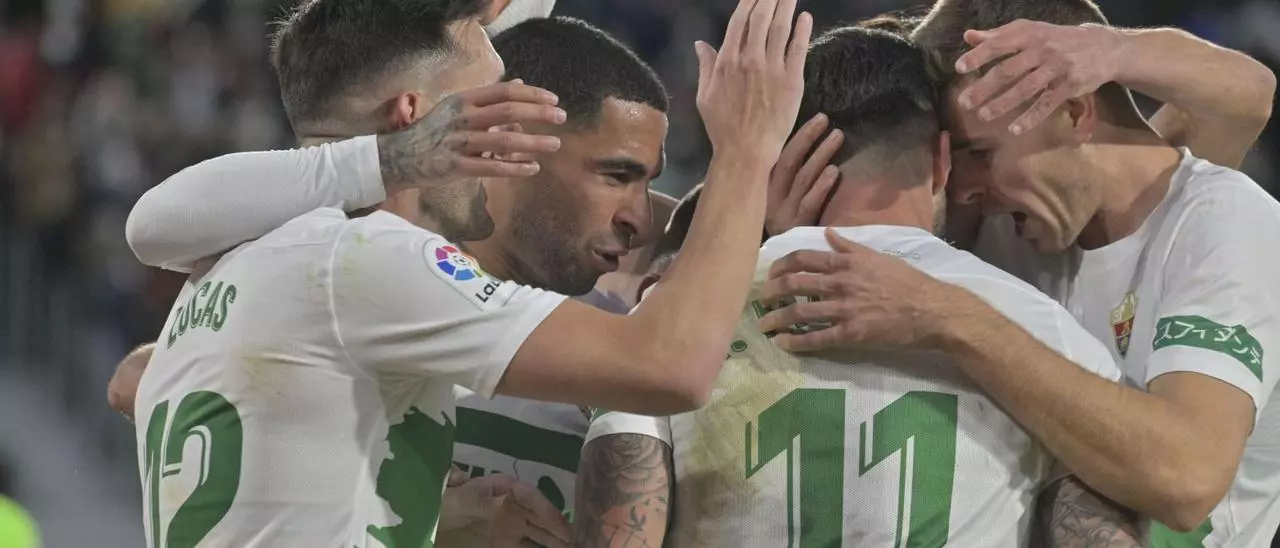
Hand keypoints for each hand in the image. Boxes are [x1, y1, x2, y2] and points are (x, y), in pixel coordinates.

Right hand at [377, 80, 566, 192]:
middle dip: (539, 113)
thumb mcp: (458, 108)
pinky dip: (514, 167)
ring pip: (503, 140)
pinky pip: (491, 166)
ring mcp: (459, 142)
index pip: (503, 92)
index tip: (554, 99)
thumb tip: (519, 82)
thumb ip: (488, 98)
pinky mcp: (456, 166)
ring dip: (533, 142)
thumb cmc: (434, 131)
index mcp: (463, 100)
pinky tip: (532, 168)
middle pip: (507, 111)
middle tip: (561, 118)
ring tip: (555, 144)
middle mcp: (462, 117)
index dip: (531, 94)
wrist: (400, 157)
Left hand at [437, 473, 570, 547]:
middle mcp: (511, 507)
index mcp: (503, 489)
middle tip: (575, 541)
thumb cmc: (446, 505)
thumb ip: (488, 501)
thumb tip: (510, 503)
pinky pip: (526, 547)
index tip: (563, 526)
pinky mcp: (504, 544)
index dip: (549, 511)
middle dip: (557, 528)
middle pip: (539, 517)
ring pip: (537, 534)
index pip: (531, 497)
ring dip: (552, 541)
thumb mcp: (463, 499)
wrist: (430, 525)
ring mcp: (508, 527)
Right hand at [695, 0, 812, 160]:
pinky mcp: (792, 81)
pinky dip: (802, 30)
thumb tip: (701, 44)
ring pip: (780, 28)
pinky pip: (797, 49)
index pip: (739, 22)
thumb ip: (705, 66)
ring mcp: (772, 69)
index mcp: (727, 61)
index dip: (749, 2)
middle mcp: (750, 60)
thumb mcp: (705, 96)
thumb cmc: (722, 127)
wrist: (746, 151)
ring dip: (786, 6)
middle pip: (761, 19)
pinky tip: (805, 17)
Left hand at [756, 229, 954, 351]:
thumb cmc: (907, 282)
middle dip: (770, 292)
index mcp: (846, 263)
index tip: (770, 274)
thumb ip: (849, 247)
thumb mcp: (878, 256)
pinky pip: (816, 338)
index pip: (802, 258)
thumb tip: (827, 233)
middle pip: (793, 284)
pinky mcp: (852, 334)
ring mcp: (845, 309)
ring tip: (763, 325)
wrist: (932, 310)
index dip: (779, 266)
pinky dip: (795, 342)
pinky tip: (781, 344)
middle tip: (760, 300)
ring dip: (776, 319)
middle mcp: (840, 283)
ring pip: (799, 312)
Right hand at [765, 113, 842, 236]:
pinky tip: (834, 171)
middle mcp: (770, 196)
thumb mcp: (776, 199)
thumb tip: (807, 146)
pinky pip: (810, 202)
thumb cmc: (783, 226)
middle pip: (789, 162)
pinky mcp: (796, 226)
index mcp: (762, 187)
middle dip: (807, 139)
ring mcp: (783, 212)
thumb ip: (786, 177)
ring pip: (802, 178)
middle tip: (826, 120)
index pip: (779, 155)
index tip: (817, 118)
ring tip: (837, 137)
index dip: (798, 136)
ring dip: (820, 155)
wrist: (777, 264)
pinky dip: (822, 185)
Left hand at [954, 20, 1123, 134]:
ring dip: (1002, 104)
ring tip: (982, 116)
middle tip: (964, 102)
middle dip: (983, 87)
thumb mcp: (1031, 31)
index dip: (978, 56)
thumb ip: (999, 35)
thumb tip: (969, 37)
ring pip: (1025, 88)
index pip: (999, 45)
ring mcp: (1057, 68)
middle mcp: (1042, 50)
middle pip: (1008, 70)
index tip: (959, 68)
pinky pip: (1046, 104)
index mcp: (1029, 35)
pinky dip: (1030, 117)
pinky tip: (1015, 129)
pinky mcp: (1070, 86)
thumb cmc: (1057, 40)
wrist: (1103, 47)